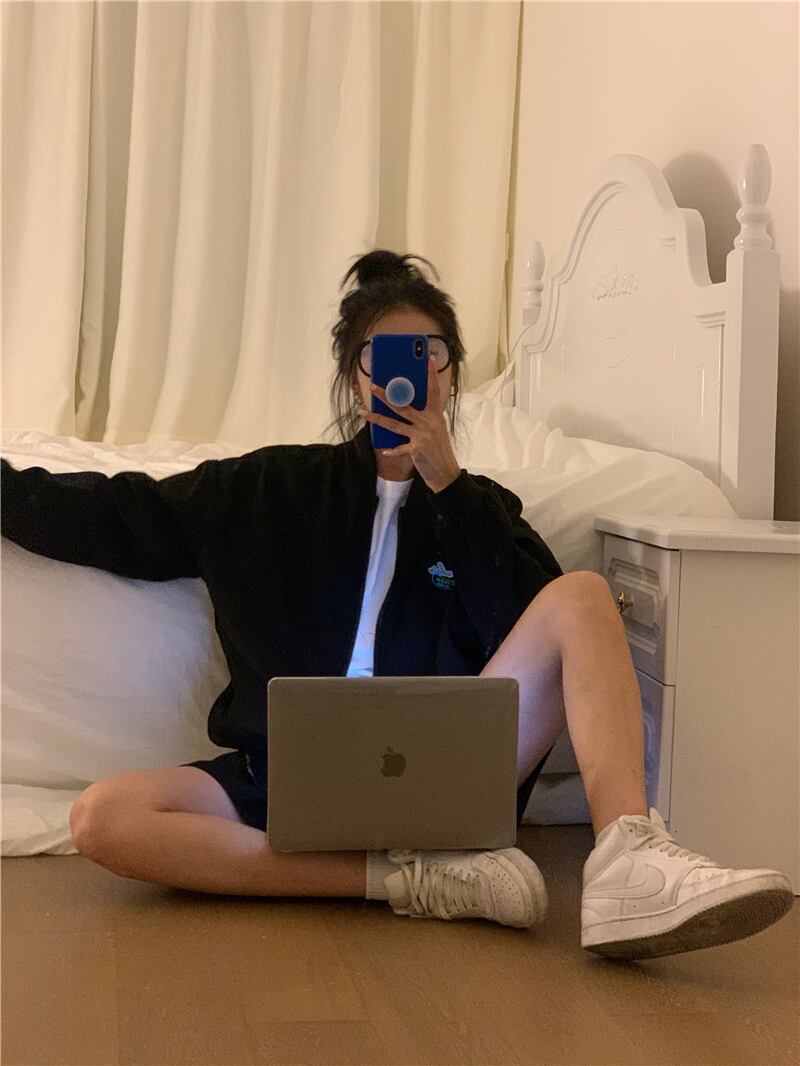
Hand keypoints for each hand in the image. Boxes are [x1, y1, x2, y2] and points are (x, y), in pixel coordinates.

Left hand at [363, 355, 461, 493]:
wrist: (446, 473)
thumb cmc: (440, 451)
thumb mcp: (437, 431)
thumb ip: (426, 419)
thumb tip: (408, 411)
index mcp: (436, 415)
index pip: (433, 391)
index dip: (431, 375)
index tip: (429, 360)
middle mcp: (429, 422)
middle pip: (404, 405)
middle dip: (386, 395)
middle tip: (373, 386)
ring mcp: (422, 435)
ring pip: (395, 424)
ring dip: (377, 418)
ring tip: (364, 413)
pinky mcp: (416, 448)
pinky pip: (399, 448)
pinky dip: (392, 450)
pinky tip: (384, 450)